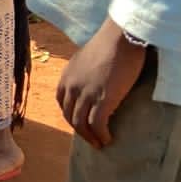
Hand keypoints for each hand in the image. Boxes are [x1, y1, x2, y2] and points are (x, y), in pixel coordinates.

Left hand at [57, 18, 146, 148]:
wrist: (119, 38)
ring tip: (99, 143)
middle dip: (79, 130)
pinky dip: (101, 134)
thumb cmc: (107, 45)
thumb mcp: (84, 60)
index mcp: (65, 77)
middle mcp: (71, 87)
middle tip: (90, 138)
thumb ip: (82, 74)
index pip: (61, 103)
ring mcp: (85, 94)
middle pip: (69, 116)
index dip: (70, 115)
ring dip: (90, 137)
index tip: (80, 122)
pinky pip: (97, 124)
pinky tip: (108, 138)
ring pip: (80, 123)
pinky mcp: (102, 99)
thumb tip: (90, 85)